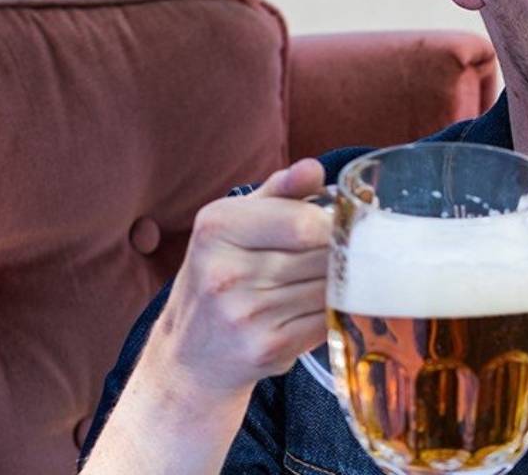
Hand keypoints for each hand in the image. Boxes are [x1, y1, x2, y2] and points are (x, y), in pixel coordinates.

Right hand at [137, 158, 331, 406]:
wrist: (187, 358)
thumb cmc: (219, 279)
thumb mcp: (234, 225)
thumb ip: (279, 193)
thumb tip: (314, 169)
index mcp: (217, 227)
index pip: (304, 221)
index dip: (331, 225)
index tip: (335, 229)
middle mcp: (225, 272)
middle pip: (320, 255)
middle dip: (339, 255)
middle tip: (336, 257)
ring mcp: (245, 314)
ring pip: (329, 288)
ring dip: (339, 285)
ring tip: (322, 284)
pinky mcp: (267, 348)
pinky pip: (326, 321)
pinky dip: (332, 314)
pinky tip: (314, 311)